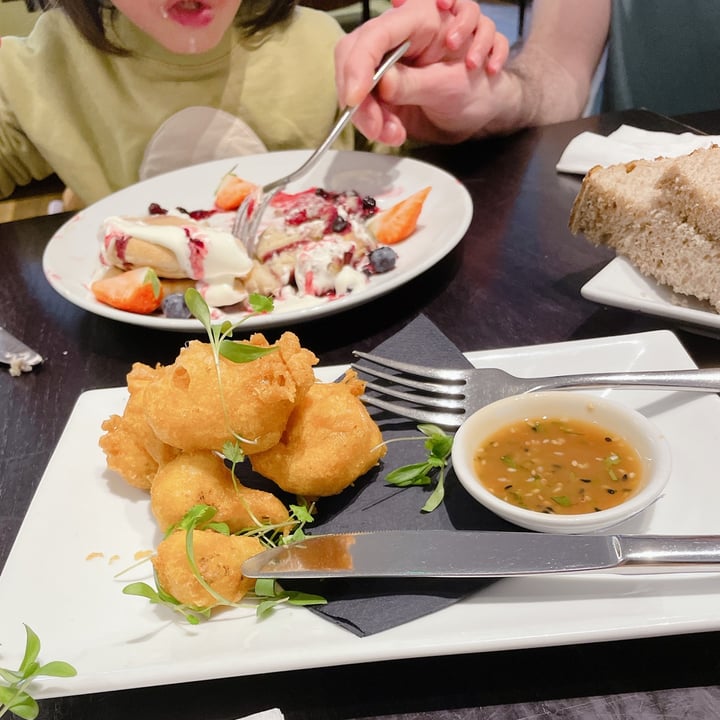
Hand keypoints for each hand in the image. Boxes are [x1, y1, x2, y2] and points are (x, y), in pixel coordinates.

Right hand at [335, 0, 508, 144]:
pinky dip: (374, 124)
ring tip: (394, 135)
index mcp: (420, 20)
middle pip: (356, 55)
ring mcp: (388, 62)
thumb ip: (413, 83)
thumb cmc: (478, 89)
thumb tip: (382, 82)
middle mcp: (398, 36)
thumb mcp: (449, 87)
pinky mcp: (383, 88)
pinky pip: (365, 103)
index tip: (355, 98)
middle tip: (374, 127)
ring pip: (358, 82)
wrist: (484, 111)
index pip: (376, 33)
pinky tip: (393, 134)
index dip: (359, 64)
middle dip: (360, 95)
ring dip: (369, 114)